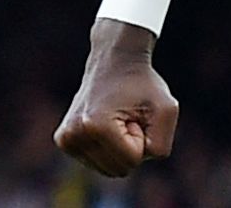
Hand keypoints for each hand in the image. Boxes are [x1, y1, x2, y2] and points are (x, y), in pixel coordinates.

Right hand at [55, 37, 177, 177]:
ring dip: (120, 147)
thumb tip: (139, 162)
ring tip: (117, 119)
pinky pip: (97, 162)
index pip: (132, 160)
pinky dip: (108, 147)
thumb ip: (161, 144)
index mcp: (95, 126)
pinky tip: (106, 123)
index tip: (136, 114)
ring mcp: (65, 139)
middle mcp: (73, 136)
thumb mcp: (167, 109)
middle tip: (128, 117)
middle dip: (132, 146)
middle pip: (119, 169)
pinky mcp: (63, 141)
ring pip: (107, 169)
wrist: (115, 61)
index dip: (143, 137)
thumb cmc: (143, 84)